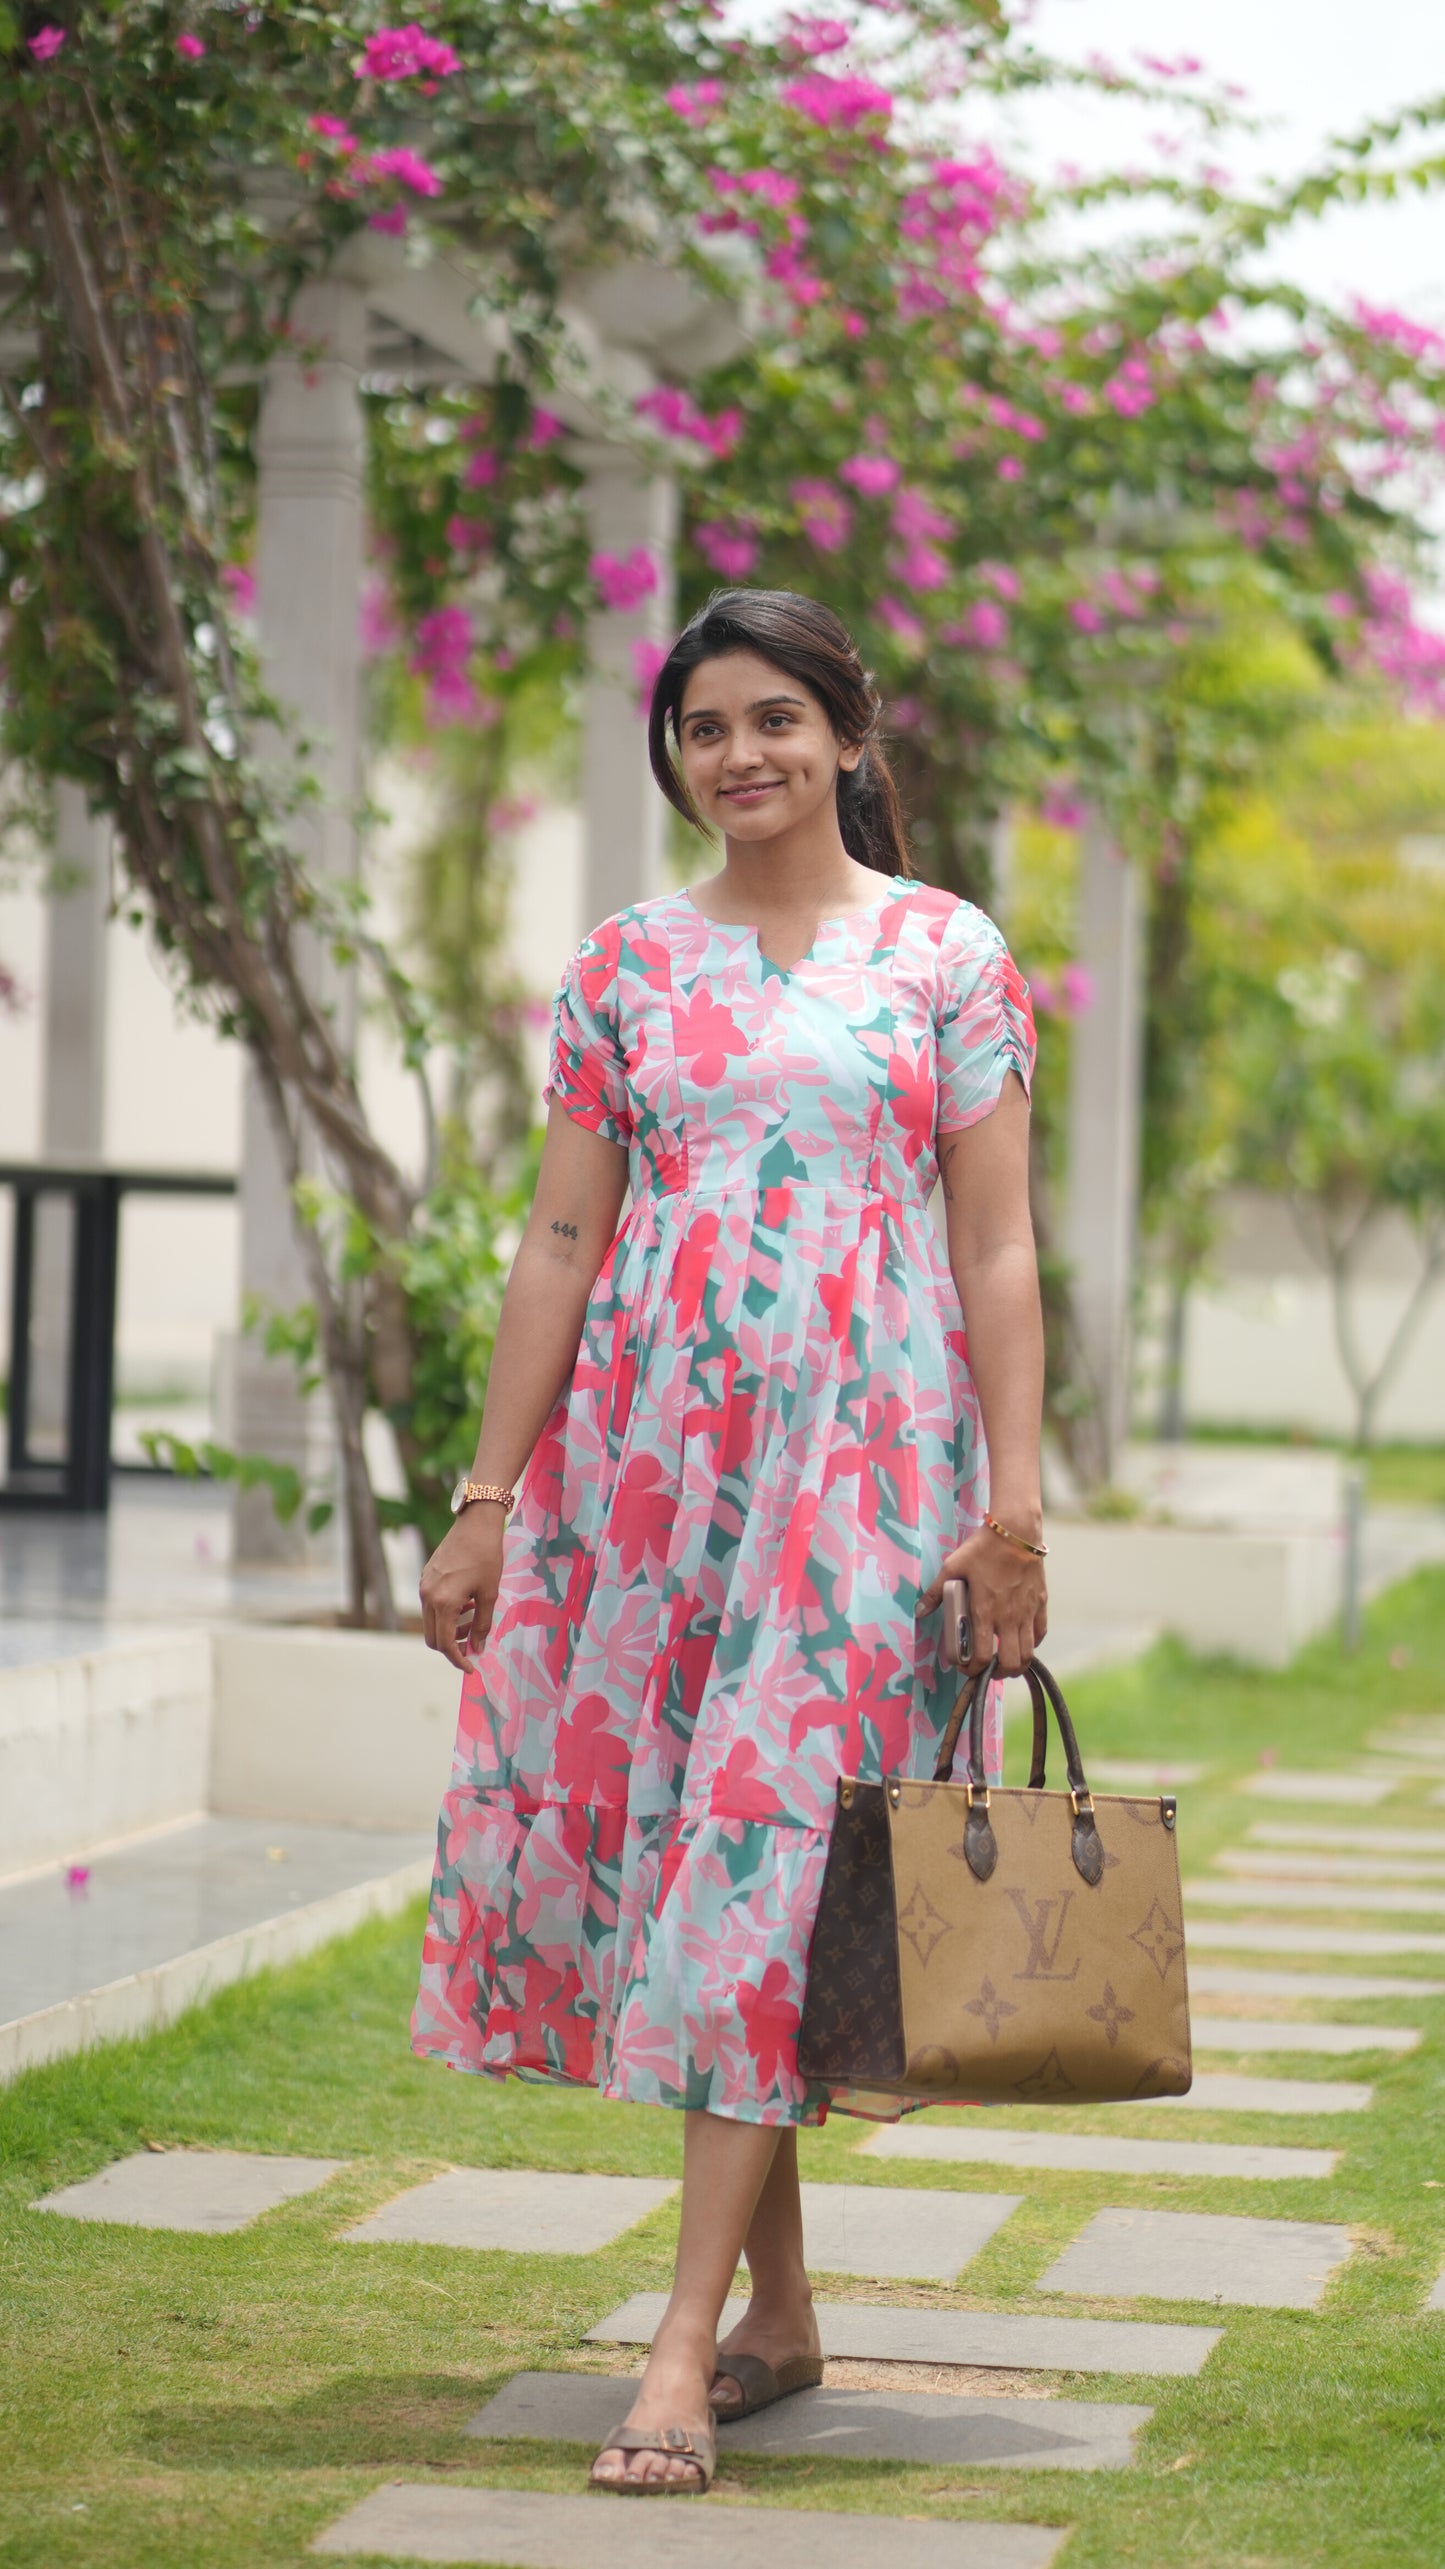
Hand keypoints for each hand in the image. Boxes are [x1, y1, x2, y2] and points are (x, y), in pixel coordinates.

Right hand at [419, 1506, 506, 1669]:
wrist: (476, 1523)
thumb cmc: (487, 1556)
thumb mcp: (490, 1594)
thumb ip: (483, 1625)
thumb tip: (478, 1649)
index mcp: (444, 1603)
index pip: (445, 1643)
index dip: (458, 1659)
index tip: (472, 1668)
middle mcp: (428, 1596)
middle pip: (433, 1637)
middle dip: (452, 1647)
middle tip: (474, 1645)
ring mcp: (424, 1586)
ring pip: (431, 1621)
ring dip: (450, 1629)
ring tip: (474, 1620)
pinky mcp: (426, 1577)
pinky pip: (431, 1605)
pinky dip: (446, 1613)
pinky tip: (466, 1603)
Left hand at [915, 1522, 1046, 1677]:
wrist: (1016, 1531)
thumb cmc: (982, 1549)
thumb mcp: (952, 1567)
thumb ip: (936, 1592)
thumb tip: (919, 1611)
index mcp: (985, 1611)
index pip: (983, 1656)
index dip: (973, 1669)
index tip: (965, 1668)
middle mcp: (1008, 1617)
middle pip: (1011, 1663)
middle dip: (998, 1674)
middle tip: (987, 1670)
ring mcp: (1027, 1612)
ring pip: (1029, 1653)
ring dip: (1017, 1664)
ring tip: (1006, 1662)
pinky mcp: (1040, 1603)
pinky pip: (1040, 1633)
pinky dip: (1032, 1643)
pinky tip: (1022, 1641)